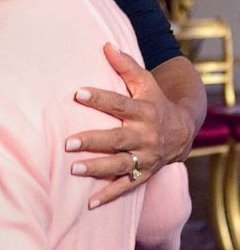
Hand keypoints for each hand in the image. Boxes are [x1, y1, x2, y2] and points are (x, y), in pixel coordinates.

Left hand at [65, 43, 195, 208]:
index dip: (99, 98)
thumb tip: (106, 45)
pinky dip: (108, 196)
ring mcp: (144, 158)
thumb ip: (126, 65)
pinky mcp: (143, 175)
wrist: (182, 132)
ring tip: (72, 169)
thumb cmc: (154, 102)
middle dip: (92, 141)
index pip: (119, 104)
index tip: (77, 93)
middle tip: (67, 143)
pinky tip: (89, 204)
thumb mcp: (146, 82)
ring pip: (119, 165)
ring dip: (96, 168)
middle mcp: (145, 136)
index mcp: (144, 111)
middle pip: (116, 139)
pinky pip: (125, 188)